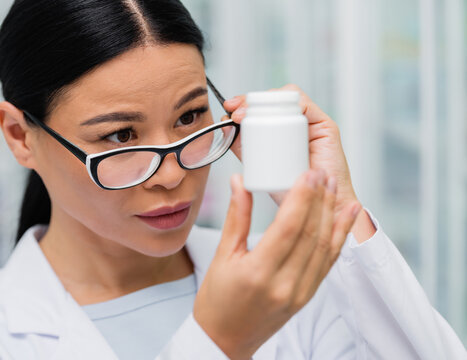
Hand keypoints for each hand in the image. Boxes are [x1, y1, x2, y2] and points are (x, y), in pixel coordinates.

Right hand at [193, 170, 360, 359]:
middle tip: (322, 172)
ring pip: (324, 247)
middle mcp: (284, 284)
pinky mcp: (307, 296)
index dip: (302, 197)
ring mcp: (300, 293)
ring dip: (332, 214)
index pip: (288, 227)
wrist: (225, 340)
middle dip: (319, 199)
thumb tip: (239, 182)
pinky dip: (339, 237)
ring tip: (334, 186)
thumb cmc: (217, 301)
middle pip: (310, 234)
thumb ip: (235, 217)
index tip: (308, 173)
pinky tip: (346, 217)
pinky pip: (328, 262)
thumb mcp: (221, 256)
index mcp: (258, 273)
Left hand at [223, 86, 356, 214]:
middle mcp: (298, 123)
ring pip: (289, 97)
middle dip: (250, 101)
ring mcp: (313, 123)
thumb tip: (225, 128)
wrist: (318, 208)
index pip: (264, 106)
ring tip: (245, 116)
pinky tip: (273, 115)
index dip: (245, 104)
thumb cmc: (292, 191)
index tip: (228, 110)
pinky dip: (288, 104)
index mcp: (283, 130)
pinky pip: (306, 106)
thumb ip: (243, 148)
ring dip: (265, 101)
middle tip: (233, 113)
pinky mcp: (326, 127)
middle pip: (275, 99)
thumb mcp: (259, 166)